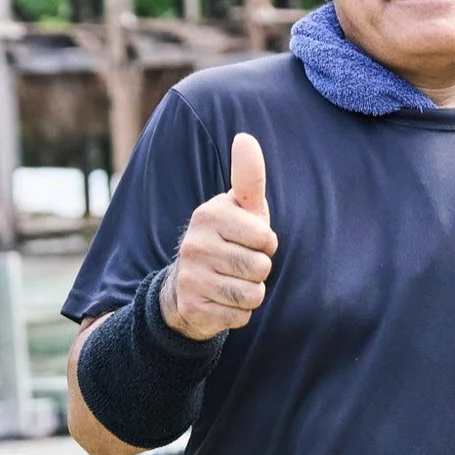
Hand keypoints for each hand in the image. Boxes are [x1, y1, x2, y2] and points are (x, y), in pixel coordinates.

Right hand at [159, 133, 277, 341]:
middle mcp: (194, 244)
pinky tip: (223, 300)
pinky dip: (239, 313)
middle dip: (260, 270)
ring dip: (251, 292)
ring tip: (233, 282)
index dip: (266, 244)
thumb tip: (245, 137)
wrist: (188, 285)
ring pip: (253, 294)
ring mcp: (191, 277)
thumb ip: (248, 176)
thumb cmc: (229, 239)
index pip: (266, 239)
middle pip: (261, 268)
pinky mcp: (192, 307)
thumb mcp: (241, 208)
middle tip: (240, 264)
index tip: (250, 241)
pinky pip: (240, 316)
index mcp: (209, 215)